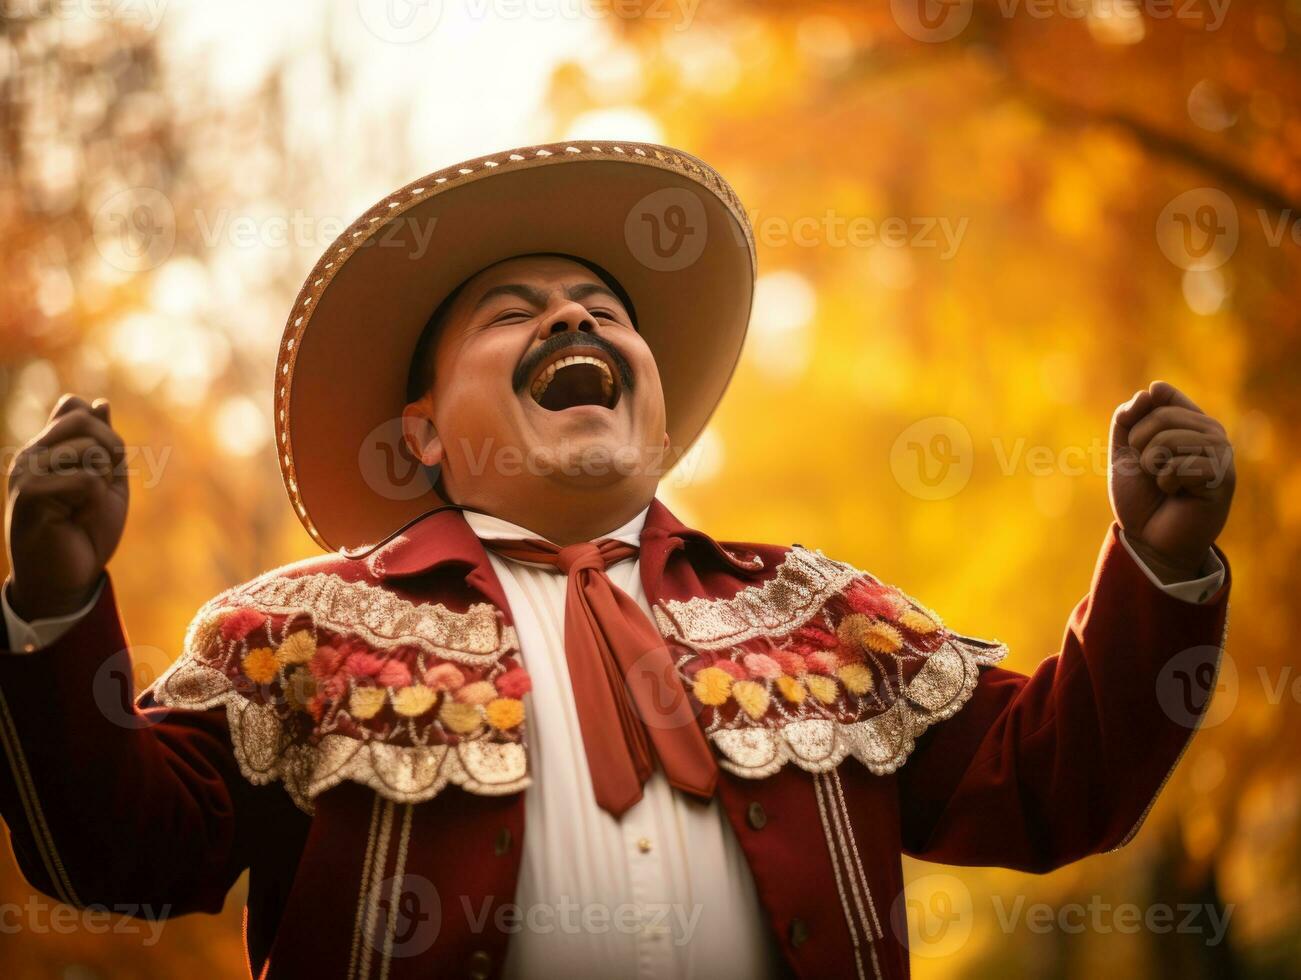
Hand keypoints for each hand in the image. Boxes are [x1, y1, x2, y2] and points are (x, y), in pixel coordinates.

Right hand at [5, 395, 128, 619]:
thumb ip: (103, 444)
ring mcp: (26, 471)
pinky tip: (75, 519)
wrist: (69, 577)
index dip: (107, 439)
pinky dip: (95, 502)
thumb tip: (99, 403)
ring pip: (89, 449)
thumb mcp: (106, 481)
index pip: (78, 409)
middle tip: (99, 490)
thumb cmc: (87, 531)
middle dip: (111, 452)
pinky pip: (87, 479)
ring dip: (102, 482)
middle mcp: (30, 453)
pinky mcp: (29, 493)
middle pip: (84, 419)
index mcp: (46, 448)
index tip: (103, 471)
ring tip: (82, 508)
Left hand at [1109, 381, 1233, 581]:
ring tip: (1163, 483)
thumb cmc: (1140, 496)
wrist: (1149, 538)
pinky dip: (1166, 482)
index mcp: (1187, 422)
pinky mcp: (1223, 476)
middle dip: (1140, 447)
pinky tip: (1178, 494)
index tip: (1135, 443)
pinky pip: (1180, 465)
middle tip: (1149, 471)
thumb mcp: (1124, 452)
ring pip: (1170, 440)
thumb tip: (1152, 390)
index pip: (1160, 395)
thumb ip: (1128, 418)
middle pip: (1161, 416)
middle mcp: (1209, 432)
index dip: (1137, 418)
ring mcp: (1221, 453)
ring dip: (1152, 467)